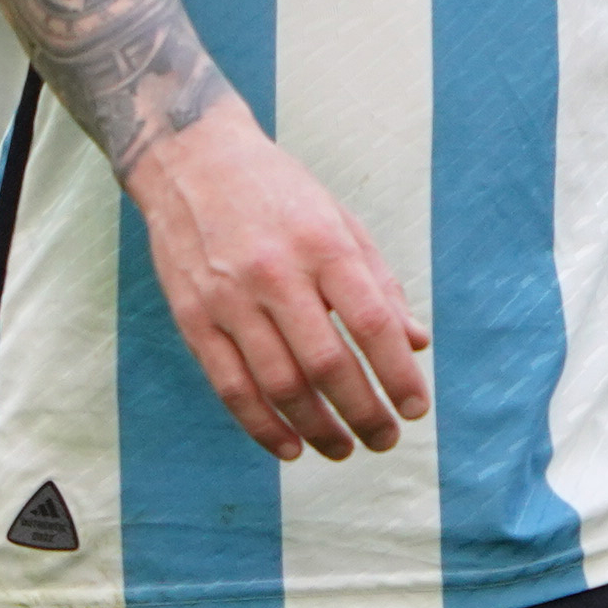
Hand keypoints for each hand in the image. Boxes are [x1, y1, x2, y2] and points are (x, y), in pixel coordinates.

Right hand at [119, 105, 432, 462]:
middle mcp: (276, 273)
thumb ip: (380, 283)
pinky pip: (230, 387)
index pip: (371, 323)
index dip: (397, 374)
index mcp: (323, 244)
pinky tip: (289, 446)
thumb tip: (416, 343)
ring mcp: (229, 298)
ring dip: (317, 428)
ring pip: (279, 385)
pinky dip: (262, 426)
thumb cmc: (277, 193)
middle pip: (327, 364)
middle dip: (363, 413)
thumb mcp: (339, 220)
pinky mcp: (192, 318)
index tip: (415, 409)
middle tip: (384, 439)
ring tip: (342, 448)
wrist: (191, 158)